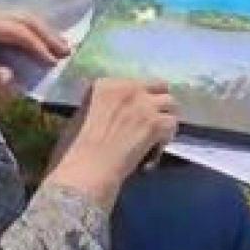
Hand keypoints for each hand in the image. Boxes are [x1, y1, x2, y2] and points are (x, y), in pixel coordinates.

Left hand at [0, 9, 69, 85]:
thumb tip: (11, 78)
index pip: (17, 31)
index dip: (36, 45)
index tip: (52, 62)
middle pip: (26, 19)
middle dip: (48, 35)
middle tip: (66, 53)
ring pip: (25, 17)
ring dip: (45, 31)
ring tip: (62, 47)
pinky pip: (19, 21)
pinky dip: (36, 31)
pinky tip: (45, 42)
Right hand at [47, 78, 178, 212]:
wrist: (88, 167)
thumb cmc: (77, 148)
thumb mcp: (84, 116)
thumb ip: (102, 107)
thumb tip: (115, 115)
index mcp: (106, 85)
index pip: (135, 82)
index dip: (140, 98)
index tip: (136, 114)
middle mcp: (128, 88)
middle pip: (159, 85)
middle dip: (159, 101)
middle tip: (154, 119)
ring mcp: (144, 104)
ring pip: (171, 104)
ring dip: (166, 119)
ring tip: (157, 136)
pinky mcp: (155, 123)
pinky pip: (172, 125)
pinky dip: (166, 139)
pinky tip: (153, 153)